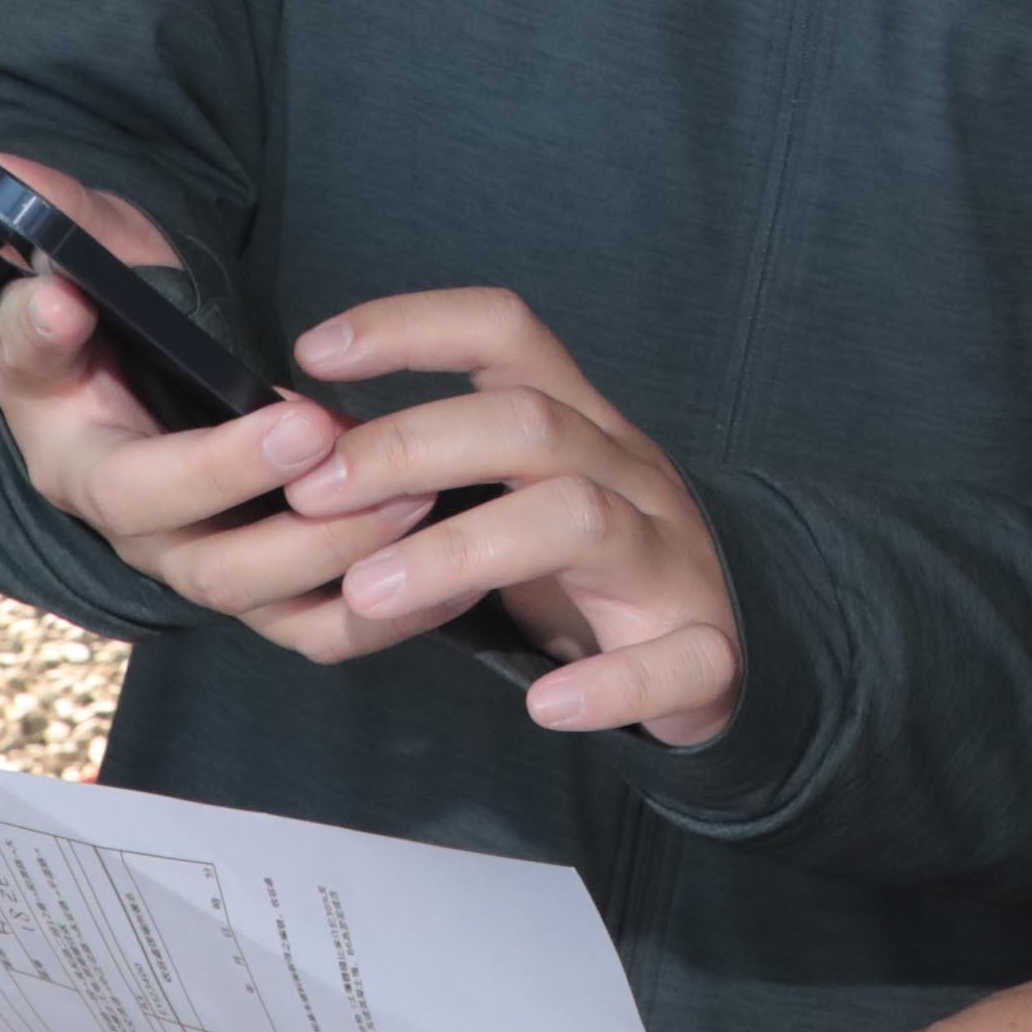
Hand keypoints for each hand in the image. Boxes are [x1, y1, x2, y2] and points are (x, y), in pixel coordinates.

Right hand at [0, 152, 428, 642]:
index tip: (297, 410)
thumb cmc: (100, 319)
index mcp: (82, 466)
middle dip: (302, 521)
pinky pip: (319, 630)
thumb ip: (55, 236)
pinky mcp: (265, 594)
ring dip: (350, 554)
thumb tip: (36, 222)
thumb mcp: (68, 271)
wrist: (128, 375)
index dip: (217, 463)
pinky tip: (448, 566)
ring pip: (272, 604)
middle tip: (370, 452)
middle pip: (210, 564)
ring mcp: (206, 569)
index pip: (136, 486)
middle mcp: (142, 538)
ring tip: (424, 493)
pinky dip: (383, 613)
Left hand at [285, 292, 745, 742]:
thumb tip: (299, 456)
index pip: (506, 335)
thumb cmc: (596, 569)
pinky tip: (547, 705)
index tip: (312, 350)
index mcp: (580, 427)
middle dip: (411, 447)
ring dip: (465, 551)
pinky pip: (678, 660)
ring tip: (369, 596)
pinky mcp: (707, 653)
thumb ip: (436, 473)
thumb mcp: (523, 494)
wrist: (733, 647)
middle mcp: (628, 475)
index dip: (413, 326)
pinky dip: (612, 683)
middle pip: (531, 424)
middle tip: (312, 493)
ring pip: (581, 520)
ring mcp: (672, 559)